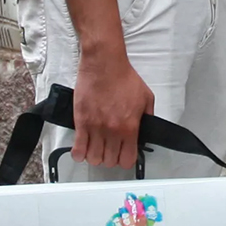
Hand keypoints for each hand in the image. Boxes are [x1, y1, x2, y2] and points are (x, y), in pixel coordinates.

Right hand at [71, 45, 155, 172]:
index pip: (127, 159)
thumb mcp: (146, 97)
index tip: (124, 155)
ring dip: (95, 157)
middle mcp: (112, 130)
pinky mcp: (81, 122)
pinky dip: (79, 154)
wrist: (104, 64)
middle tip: (110, 150)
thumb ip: (148, 117)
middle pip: (109, 161)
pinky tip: (82, 150)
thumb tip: (146, 131)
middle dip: (111, 158)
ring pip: (93, 158)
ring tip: (97, 150)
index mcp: (129, 127)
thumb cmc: (123, 77)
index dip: (126, 160)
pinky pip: (78, 148)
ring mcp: (95, 128)